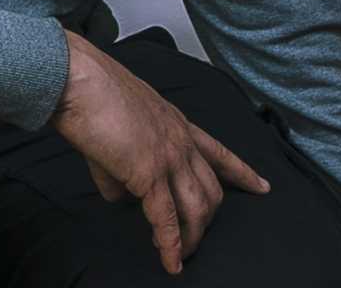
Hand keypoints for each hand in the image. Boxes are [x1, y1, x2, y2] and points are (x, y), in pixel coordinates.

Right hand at [48, 32, 267, 273]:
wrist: (77, 79)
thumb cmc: (88, 90)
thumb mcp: (118, 124)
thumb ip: (122, 163)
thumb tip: (120, 195)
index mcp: (176, 123)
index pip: (219, 153)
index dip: (242, 173)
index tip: (263, 187)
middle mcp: (181, 142)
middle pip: (212, 190)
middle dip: (209, 219)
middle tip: (199, 236)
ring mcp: (169, 159)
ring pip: (197, 209)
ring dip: (192, 237)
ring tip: (183, 255)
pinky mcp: (149, 175)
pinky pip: (166, 220)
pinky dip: (170, 245)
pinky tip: (170, 262)